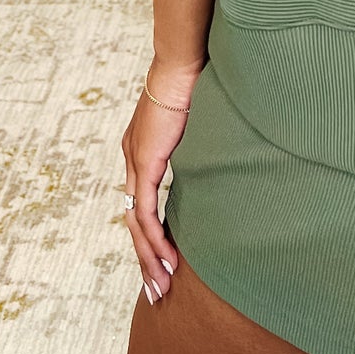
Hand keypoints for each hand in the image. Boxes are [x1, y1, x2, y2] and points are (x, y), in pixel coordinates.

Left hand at [120, 57, 202, 303]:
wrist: (184, 63)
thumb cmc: (197, 83)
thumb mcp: (196, 123)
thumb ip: (199, 144)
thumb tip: (221, 154)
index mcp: (142, 149)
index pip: (143, 203)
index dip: (151, 234)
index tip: (165, 260)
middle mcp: (132, 159)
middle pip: (135, 222)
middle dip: (147, 259)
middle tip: (158, 290)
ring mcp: (135, 162)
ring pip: (137, 224)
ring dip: (150, 258)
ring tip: (163, 286)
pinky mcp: (145, 163)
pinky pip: (147, 213)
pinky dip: (156, 240)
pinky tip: (168, 260)